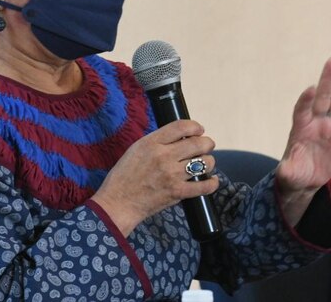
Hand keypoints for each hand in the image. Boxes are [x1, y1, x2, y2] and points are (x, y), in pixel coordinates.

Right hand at [90, 120, 218, 235]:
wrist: (118, 203)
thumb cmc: (125, 176)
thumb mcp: (137, 149)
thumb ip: (158, 141)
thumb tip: (182, 136)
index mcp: (152, 143)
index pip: (182, 126)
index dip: (196, 126)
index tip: (199, 130)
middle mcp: (164, 156)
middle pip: (198, 143)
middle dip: (207, 143)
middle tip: (206, 146)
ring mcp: (172, 175)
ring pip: (205, 162)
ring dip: (209, 161)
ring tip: (205, 163)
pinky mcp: (177, 192)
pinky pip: (204, 186)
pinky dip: (212, 183)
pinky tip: (211, 180)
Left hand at [275, 57, 330, 224]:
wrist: (307, 179)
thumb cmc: (295, 173)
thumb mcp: (290, 175)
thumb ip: (288, 171)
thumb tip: (285, 172)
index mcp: (300, 128)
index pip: (302, 110)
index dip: (306, 100)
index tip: (311, 89)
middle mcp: (315, 122)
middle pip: (322, 98)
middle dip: (327, 80)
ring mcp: (330, 125)